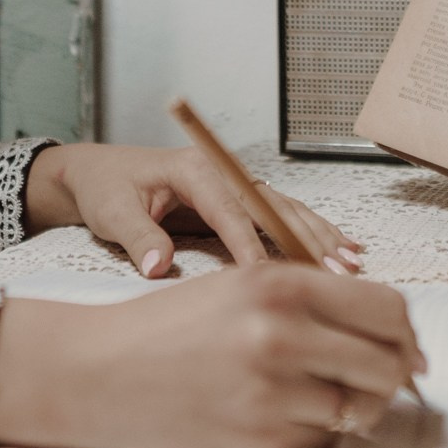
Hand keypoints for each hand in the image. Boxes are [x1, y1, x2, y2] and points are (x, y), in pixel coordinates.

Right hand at [0, 263, 425, 447]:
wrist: (94, 373)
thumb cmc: (166, 327)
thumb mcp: (239, 284)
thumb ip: (312, 300)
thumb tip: (393, 334)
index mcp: (280, 285)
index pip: (387, 307)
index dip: (403, 330)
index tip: (403, 345)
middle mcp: (281, 336)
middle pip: (389, 362)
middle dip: (392, 375)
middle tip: (376, 381)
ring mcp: (271, 394)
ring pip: (361, 409)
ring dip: (352, 407)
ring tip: (314, 397)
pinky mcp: (258, 444)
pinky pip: (319, 442)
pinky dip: (309, 433)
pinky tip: (271, 416)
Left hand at [25, 142, 363, 277]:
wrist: (95, 174)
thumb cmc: (104, 188)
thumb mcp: (111, 212)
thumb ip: (138, 238)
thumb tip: (157, 267)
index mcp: (194, 169)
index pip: (231, 210)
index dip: (251, 245)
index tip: (268, 279)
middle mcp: (221, 173)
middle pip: (273, 206)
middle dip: (307, 238)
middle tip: (338, 271)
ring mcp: (233, 186)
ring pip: (285, 210)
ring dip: (318, 236)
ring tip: (352, 263)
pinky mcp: (236, 203)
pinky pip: (278, 219)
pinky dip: (309, 234)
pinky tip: (339, 249)